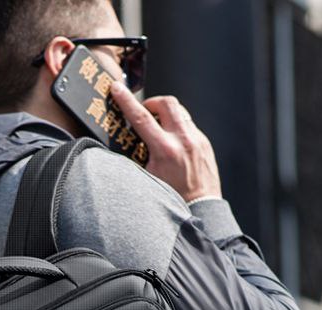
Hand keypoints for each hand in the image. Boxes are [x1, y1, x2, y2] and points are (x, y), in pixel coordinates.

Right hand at [110, 82, 221, 201]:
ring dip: (166, 114)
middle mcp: (183, 141)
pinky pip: (189, 126)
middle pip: (166, 103)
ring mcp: (197, 140)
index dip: (126, 101)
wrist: (201, 208)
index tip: (117, 89)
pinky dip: (178, 128)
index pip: (141, 118)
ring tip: (158, 127)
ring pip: (180, 111)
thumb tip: (129, 142)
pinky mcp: (204, 144)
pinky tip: (173, 143)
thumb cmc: (173, 198)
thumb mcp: (148, 178)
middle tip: (144, 112)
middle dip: (152, 103)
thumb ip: (138, 157)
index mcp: (165, 150)